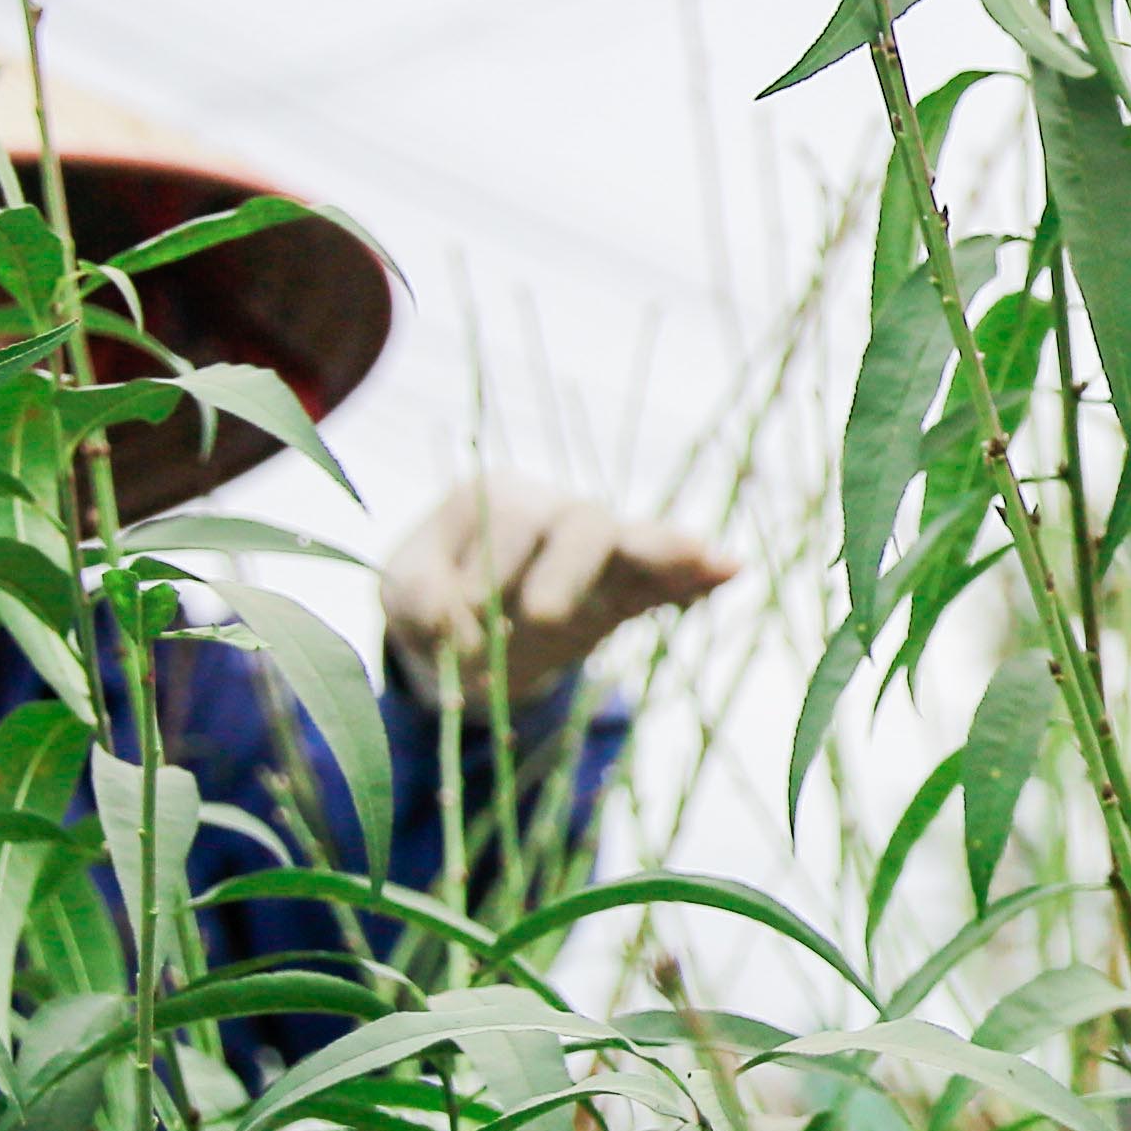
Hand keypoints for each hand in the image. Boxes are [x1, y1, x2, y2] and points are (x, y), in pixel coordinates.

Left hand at [383, 478, 737, 704]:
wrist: (463, 634)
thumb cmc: (430, 598)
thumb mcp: (403, 595)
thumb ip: (421, 598)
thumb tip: (460, 619)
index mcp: (496, 496)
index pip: (511, 518)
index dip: (491, 569)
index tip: (464, 626)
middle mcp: (554, 511)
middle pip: (583, 520)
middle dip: (570, 567)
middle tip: (542, 617)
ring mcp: (596, 552)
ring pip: (635, 541)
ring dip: (668, 552)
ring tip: (709, 559)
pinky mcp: (624, 590)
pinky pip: (664, 582)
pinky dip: (695, 579)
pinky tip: (727, 574)